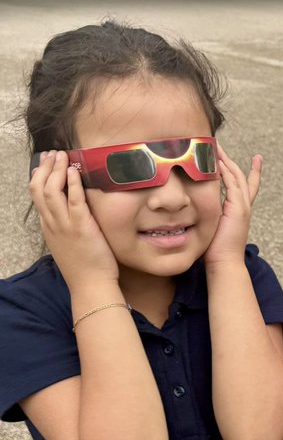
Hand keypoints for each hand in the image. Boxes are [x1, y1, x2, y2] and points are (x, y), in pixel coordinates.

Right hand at [29, 151, 120, 292]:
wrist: (90, 285)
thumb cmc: (84, 266)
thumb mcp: (66, 243)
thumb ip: (63, 226)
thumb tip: (69, 211)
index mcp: (48, 227)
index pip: (36, 196)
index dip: (38, 176)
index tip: (44, 163)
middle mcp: (52, 224)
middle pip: (39, 189)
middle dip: (44, 167)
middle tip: (53, 154)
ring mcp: (64, 225)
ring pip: (52, 191)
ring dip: (57, 170)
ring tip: (62, 156)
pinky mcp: (81, 227)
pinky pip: (73, 201)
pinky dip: (72, 184)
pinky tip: (74, 171)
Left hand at [203, 145, 261, 267]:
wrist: (224, 262)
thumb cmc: (215, 250)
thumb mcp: (213, 227)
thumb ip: (210, 214)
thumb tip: (196, 209)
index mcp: (240, 211)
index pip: (247, 187)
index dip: (250, 172)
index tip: (255, 159)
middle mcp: (244, 206)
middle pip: (240, 176)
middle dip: (230, 160)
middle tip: (220, 146)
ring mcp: (242, 206)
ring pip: (236, 176)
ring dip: (226, 161)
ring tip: (217, 148)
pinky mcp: (238, 208)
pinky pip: (232, 184)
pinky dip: (226, 172)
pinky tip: (217, 162)